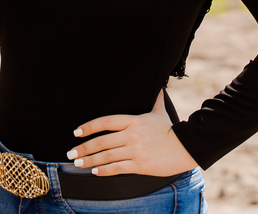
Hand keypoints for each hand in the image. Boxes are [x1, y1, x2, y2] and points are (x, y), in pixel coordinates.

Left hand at [66, 90, 197, 176]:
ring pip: (106, 156)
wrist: (187, 147)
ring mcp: (135, 150)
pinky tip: (95, 172)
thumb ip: (155, 99)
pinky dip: (104, 170)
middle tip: (70, 152)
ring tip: (77, 163)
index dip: (89, 127)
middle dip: (83, 147)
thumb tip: (159, 86)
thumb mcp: (160, 111)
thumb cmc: (171, 130)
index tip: (77, 132)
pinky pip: (117, 168)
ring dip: (89, 160)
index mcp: (133, 121)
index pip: (105, 121)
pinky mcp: (140, 164)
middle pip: (102, 141)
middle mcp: (131, 135)